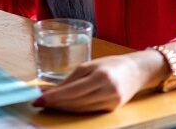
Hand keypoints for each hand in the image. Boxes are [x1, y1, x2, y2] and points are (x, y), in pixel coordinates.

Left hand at [34, 54, 150, 111]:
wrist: (137, 71)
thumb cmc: (111, 64)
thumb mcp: (89, 65)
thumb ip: (70, 78)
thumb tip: (48, 89)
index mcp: (101, 77)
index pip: (72, 91)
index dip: (54, 97)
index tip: (38, 99)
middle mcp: (107, 92)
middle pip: (75, 103)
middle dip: (55, 103)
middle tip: (38, 102)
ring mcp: (111, 103)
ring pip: (80, 109)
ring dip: (62, 108)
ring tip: (48, 104)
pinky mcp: (112, 110)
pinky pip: (88, 111)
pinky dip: (73, 109)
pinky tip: (63, 106)